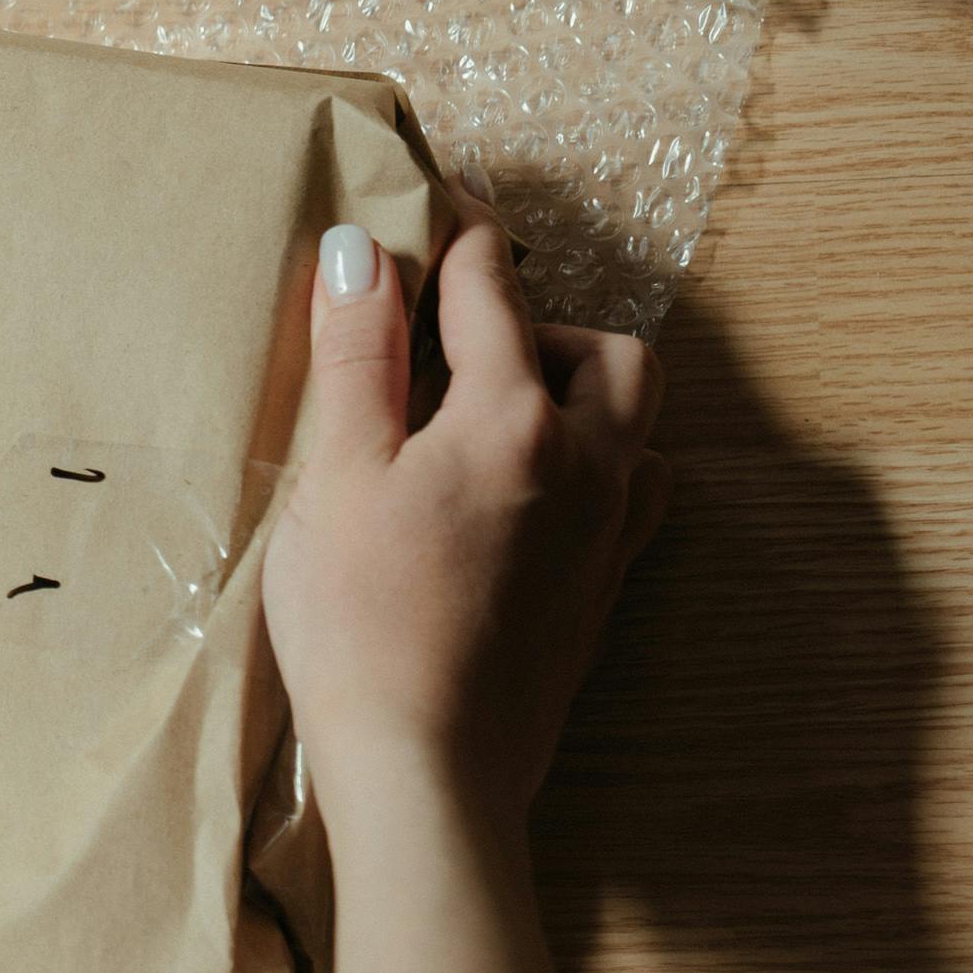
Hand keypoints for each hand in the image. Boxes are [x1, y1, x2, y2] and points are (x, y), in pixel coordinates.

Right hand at [263, 215, 667, 826]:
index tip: (442, 200)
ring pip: (637, 426)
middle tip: (459, 344)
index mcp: (510, 421)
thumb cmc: (361, 624)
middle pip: (604, 352)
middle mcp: (584, 465)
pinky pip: (635, 499)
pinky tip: (539, 493)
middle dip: (541, 324)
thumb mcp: (335, 477)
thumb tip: (364, 250)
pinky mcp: (602, 596)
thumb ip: (357, 357)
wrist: (426, 772)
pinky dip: (600, 466)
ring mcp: (605, 535)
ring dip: (584, 393)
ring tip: (504, 413)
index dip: (461, 238)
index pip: (490, 294)